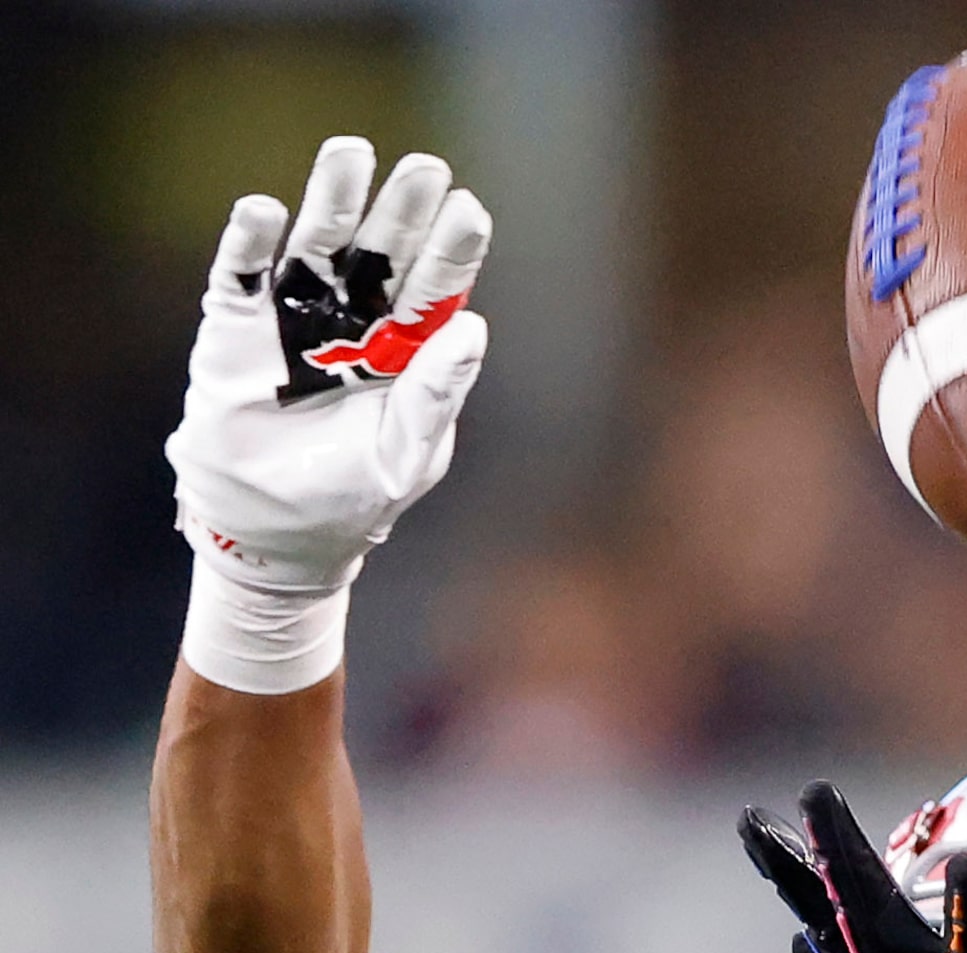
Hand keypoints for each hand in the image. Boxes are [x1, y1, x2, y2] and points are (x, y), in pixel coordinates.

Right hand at [166, 135, 491, 595]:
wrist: (274, 530)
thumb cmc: (353, 497)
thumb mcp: (407, 454)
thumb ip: (437, 394)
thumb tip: (473, 328)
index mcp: (405, 351)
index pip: (435, 288)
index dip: (452, 249)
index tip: (470, 209)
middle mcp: (354, 321)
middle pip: (382, 253)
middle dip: (402, 210)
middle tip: (425, 168)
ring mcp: (295, 318)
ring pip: (316, 246)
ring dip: (332, 200)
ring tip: (351, 152)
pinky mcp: (237, 327)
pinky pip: (242, 275)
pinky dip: (251, 243)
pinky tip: (265, 211)